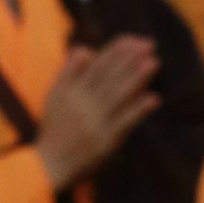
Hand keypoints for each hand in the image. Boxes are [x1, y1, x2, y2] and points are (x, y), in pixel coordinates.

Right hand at [36, 37, 159, 191]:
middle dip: (130, 59)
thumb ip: (69, 71)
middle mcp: (84, 104)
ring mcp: (96, 122)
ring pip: (119, 96)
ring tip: (154, 62)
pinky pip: (124, 122)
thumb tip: (85, 48)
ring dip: (137, 78)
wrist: (49, 164)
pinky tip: (153, 98)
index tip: (132, 39)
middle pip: (110, 77)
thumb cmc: (55, 128)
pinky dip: (138, 110)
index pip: (97, 66)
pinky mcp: (106, 141)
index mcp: (71, 91)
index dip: (115, 51)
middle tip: (149, 43)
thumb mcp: (54, 96)